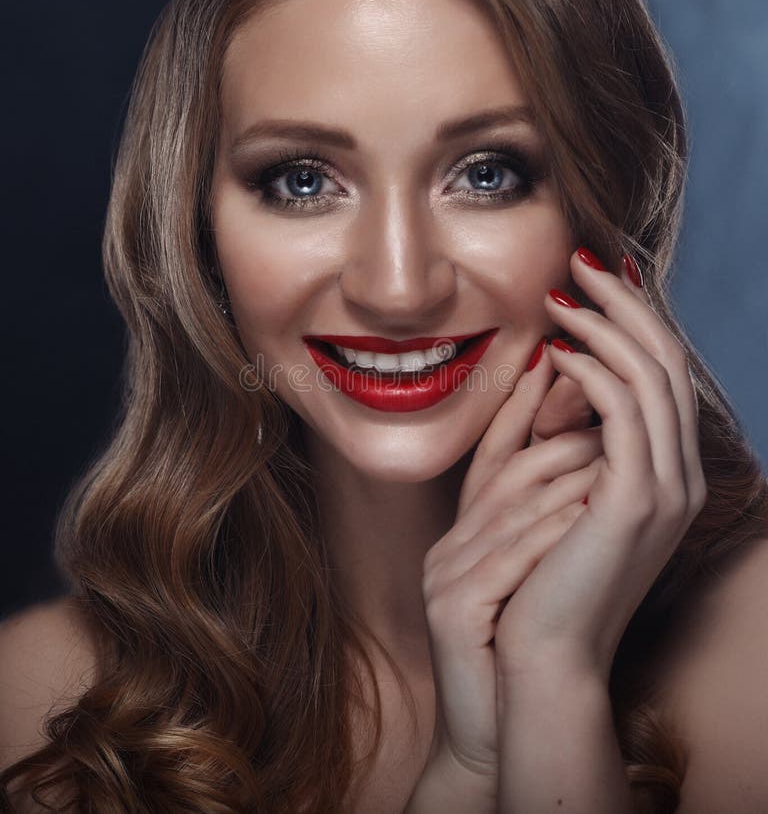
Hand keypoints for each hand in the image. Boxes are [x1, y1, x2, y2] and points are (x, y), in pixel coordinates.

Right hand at [420, 333, 602, 785]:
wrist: (497, 721)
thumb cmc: (519, 639)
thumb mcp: (523, 569)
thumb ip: (537, 514)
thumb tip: (584, 453)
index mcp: (465, 531)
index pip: (492, 455)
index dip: (519, 404)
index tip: (553, 357)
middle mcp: (449, 544)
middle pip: (504, 475)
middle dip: (560, 443)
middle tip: (607, 417)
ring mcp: (446, 576)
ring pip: (509, 510)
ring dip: (565, 485)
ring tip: (611, 462)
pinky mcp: (453, 610)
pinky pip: (507, 560)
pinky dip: (550, 534)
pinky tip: (584, 519)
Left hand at [493, 247, 707, 682]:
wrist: (540, 654)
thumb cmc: (536, 571)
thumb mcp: (554, 488)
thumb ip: (562, 429)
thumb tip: (554, 364)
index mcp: (661, 471)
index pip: (658, 374)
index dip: (631, 320)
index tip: (593, 280)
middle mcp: (677, 475)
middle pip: (664, 360)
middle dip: (626, 303)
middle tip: (584, 259)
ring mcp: (665, 489)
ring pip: (650, 376)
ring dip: (607, 325)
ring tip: (564, 292)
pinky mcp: (636, 501)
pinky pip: (624, 413)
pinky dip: (596, 371)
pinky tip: (559, 350)